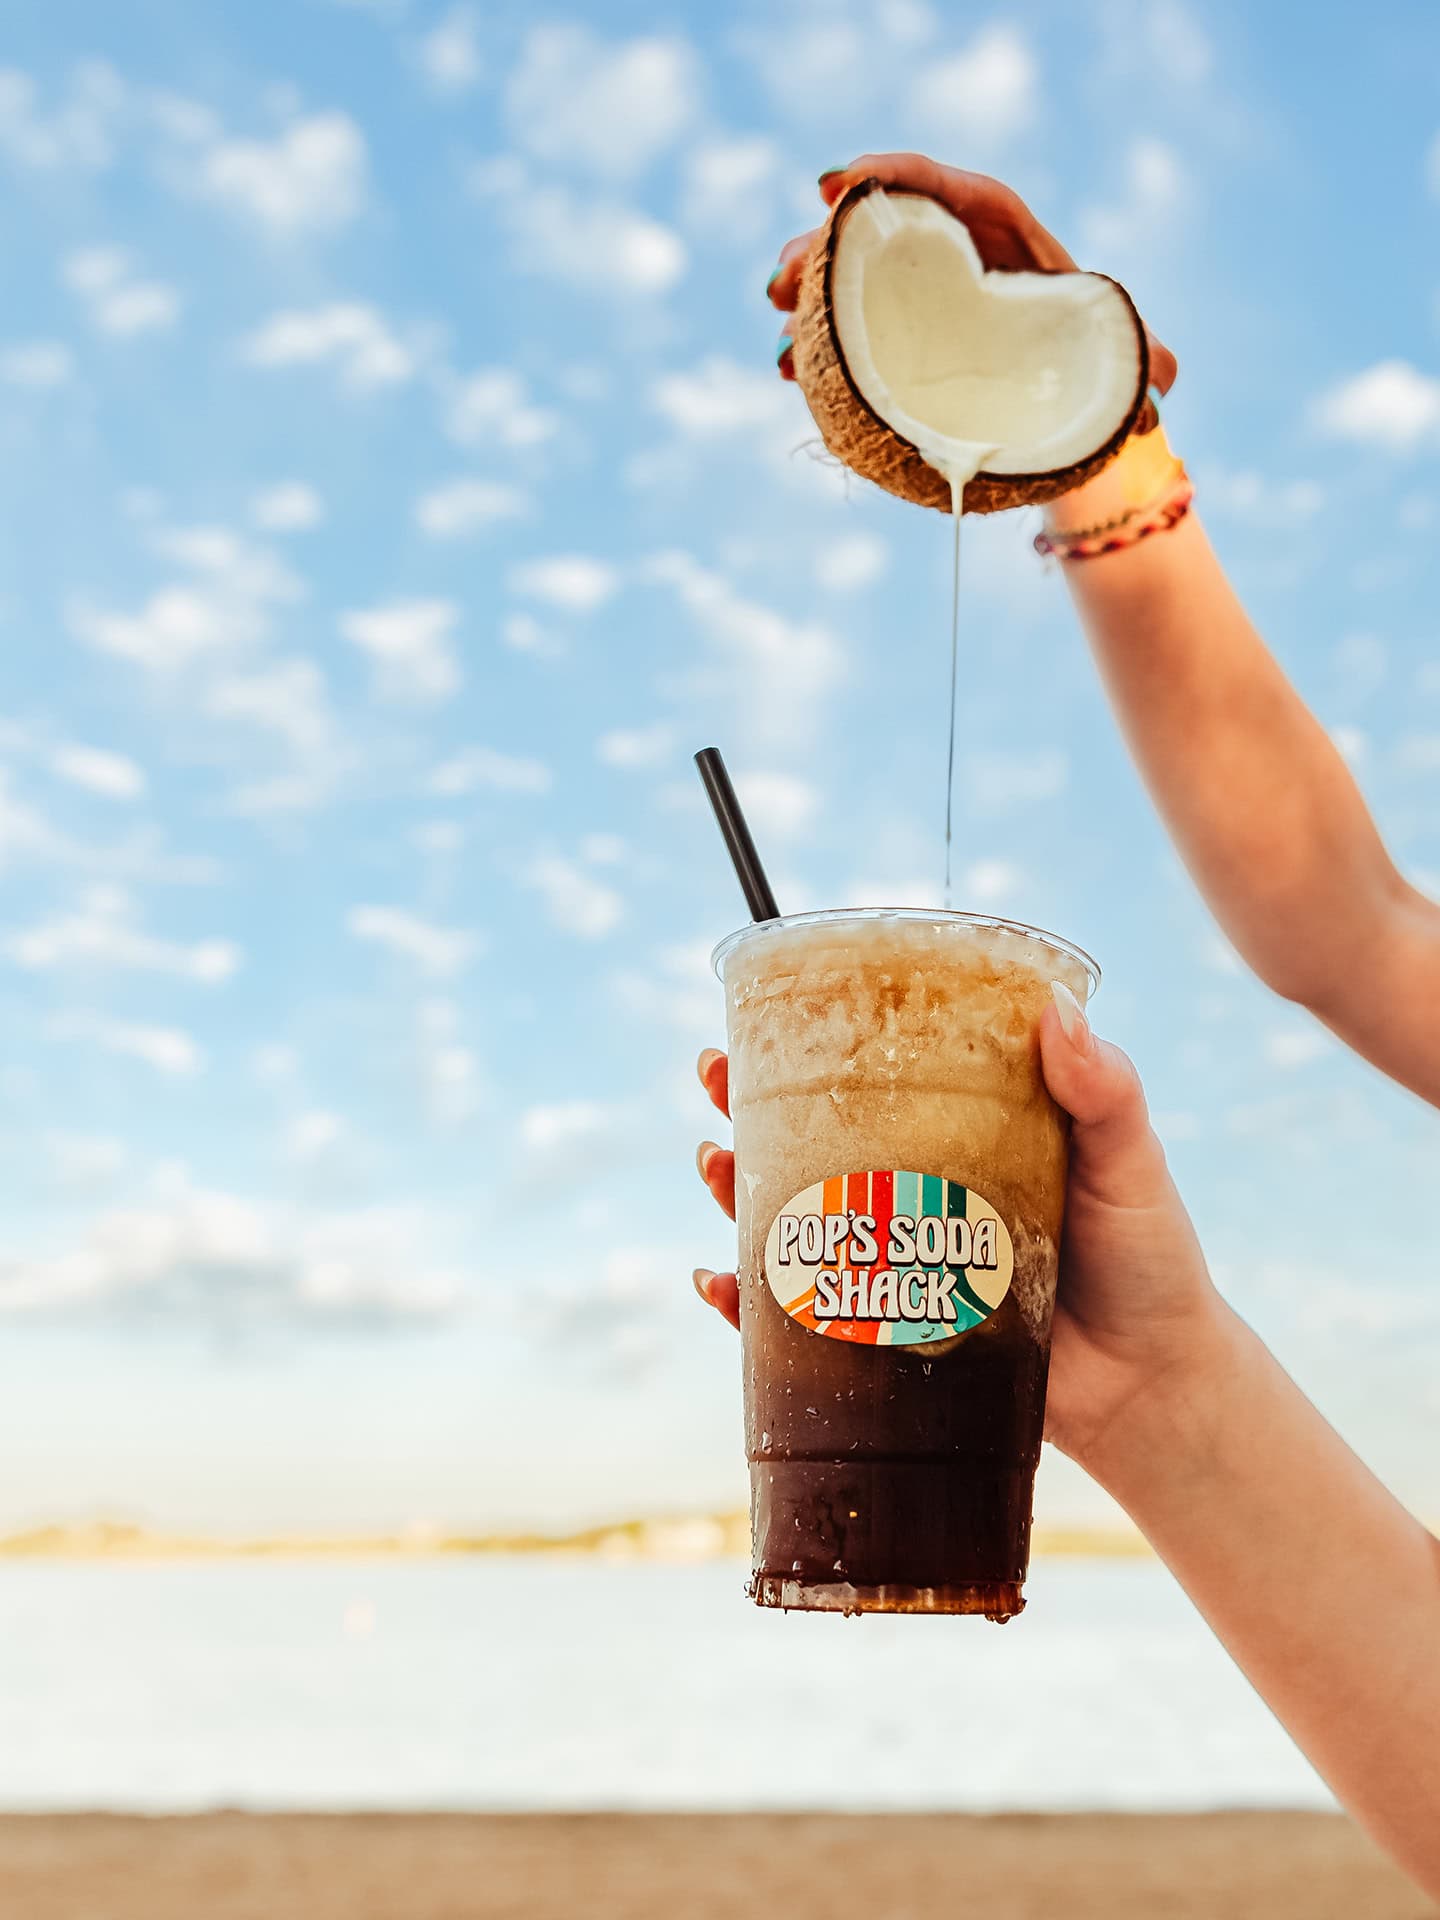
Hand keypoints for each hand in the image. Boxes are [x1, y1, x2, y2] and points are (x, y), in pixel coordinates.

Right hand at [693, 989, 1222, 1471]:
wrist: (1155, 1386)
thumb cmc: (1148, 1262)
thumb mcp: (1129, 1163)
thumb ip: (1104, 1093)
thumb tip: (1060, 1012)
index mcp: (958, 1142)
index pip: (872, 1083)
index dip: (811, 1049)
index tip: (762, 1017)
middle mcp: (913, 1200)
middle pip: (807, 1145)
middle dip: (745, 1111)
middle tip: (714, 1081)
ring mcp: (892, 1271)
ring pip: (790, 1227)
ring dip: (733, 1195)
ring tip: (713, 1166)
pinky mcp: (886, 1342)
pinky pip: (799, 1325)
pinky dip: (749, 1309)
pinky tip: (717, 1284)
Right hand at [767, 152, 1175, 401]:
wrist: (1062, 387)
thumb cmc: (1089, 351)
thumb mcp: (1113, 350)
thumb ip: (1139, 357)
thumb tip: (1163, 381)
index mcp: (998, 231)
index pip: (939, 187)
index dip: (888, 175)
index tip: (840, 184)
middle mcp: (948, 253)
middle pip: (876, 233)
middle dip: (821, 246)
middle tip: (783, 274)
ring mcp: (915, 294)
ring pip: (848, 281)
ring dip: (804, 300)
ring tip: (778, 329)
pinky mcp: (896, 335)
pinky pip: (845, 332)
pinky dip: (814, 349)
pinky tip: (788, 371)